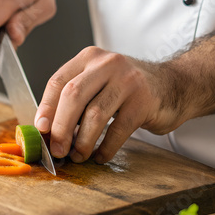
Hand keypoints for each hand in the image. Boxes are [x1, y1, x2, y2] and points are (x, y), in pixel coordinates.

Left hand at [34, 46, 185, 163]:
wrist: (173, 84)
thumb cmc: (126, 88)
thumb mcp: (97, 83)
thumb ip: (74, 100)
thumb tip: (47, 130)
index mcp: (88, 58)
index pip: (58, 82)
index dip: (46, 108)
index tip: (40, 130)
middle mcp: (106, 64)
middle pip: (73, 96)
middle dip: (61, 128)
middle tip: (56, 149)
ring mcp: (127, 80)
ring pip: (94, 114)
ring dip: (82, 141)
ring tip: (77, 156)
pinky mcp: (144, 100)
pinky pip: (118, 130)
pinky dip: (106, 148)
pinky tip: (100, 156)